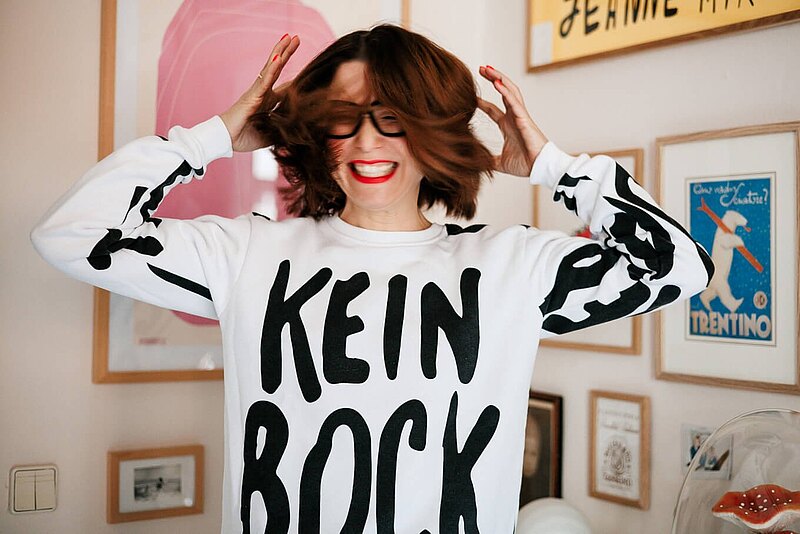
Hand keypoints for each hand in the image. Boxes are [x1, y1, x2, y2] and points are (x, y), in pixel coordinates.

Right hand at [220, 34, 299, 151]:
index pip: (284, 84)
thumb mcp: (272, 132)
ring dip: (280, 52)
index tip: (306, 66)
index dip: (294, 74)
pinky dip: (272, 69)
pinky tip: (279, 58)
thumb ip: (285, 127)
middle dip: (287, 52)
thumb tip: (300, 127)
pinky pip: (264, 81)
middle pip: (276, 68)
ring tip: (288, 38)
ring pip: (271, 68)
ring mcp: (257, 92)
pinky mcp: (252, 96)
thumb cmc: (246, 136)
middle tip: (296, 38)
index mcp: (268, 100)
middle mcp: (263, 92)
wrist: (227, 140)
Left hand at [477, 66, 547, 176]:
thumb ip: (489, 160)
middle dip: (492, 78)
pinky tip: (496, 82)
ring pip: (509, 90)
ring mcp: (520, 115)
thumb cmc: (525, 164)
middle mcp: (514, 117)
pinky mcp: (524, 118)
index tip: (470, 96)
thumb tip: (477, 163)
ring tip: (488, 69)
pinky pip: (514, 102)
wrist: (539, 168)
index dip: (482, 102)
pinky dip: (505, 91)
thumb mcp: (500, 163)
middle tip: (481, 69)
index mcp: (508, 125)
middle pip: (503, 91)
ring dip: (499, 78)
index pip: (493, 109)